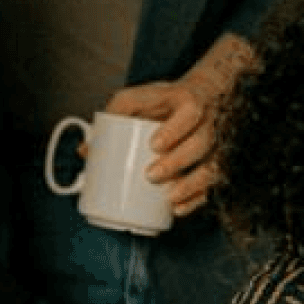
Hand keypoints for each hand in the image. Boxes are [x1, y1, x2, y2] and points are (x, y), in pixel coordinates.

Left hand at [103, 48, 247, 219]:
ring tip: (170, 198)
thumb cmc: (167, 99)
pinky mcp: (217, 161)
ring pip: (212, 165)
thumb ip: (113, 116)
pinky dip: (197, 198)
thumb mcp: (140, 97)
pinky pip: (214, 182)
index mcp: (187, 101)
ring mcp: (215, 143)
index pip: (189, 112)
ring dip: (192, 184)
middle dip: (178, 161)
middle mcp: (206, 122)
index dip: (174, 129)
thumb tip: (86, 150)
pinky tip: (179, 209)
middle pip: (200, 142)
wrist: (206, 94)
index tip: (155, 145)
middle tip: (152, 175)